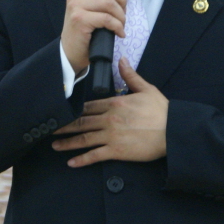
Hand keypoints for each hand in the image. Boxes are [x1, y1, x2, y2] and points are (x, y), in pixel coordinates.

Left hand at [52, 59, 167, 166]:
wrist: (172, 130)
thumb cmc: (162, 111)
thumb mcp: (146, 89)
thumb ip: (130, 76)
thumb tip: (122, 60)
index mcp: (115, 103)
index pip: (88, 106)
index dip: (73, 111)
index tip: (63, 113)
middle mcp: (109, 119)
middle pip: (81, 122)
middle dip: (65, 126)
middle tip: (51, 129)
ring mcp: (111, 136)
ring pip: (84, 139)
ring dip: (68, 143)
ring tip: (55, 145)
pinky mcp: (116, 151)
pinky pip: (95, 155)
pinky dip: (82, 160)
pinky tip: (72, 163)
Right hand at [61, 0, 126, 74]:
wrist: (71, 54)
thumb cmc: (85, 33)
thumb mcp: (90, 10)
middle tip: (123, 13)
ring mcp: (76, 7)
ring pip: (109, 3)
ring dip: (121, 16)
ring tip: (121, 26)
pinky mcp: (80, 20)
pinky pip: (108, 19)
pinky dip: (118, 27)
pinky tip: (119, 34)